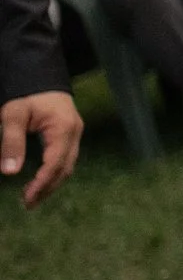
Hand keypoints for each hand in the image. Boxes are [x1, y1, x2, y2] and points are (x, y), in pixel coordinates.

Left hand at [1, 90, 82, 205]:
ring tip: (33, 196)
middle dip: (48, 188)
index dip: (42, 183)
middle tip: (27, 204)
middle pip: (66, 168)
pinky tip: (42, 180)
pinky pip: (67, 159)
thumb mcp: (13, 115)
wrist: (40, 76)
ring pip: (68, 165)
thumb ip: (11, 141)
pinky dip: (55, 173)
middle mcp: (75, 133)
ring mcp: (76, 133)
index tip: (26, 198)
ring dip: (52, 183)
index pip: (55, 163)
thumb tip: (9, 172)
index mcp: (63, 129)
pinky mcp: (71, 134)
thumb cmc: (26, 95)